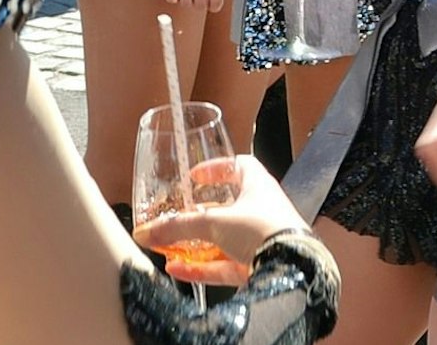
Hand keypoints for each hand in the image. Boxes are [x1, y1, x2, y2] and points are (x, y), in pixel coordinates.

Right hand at [130, 156, 310, 286]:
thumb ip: (178, 227)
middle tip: (176, 218)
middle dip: (198, 215)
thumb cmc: (263, 230)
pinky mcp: (256, 268)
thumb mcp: (214, 222)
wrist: (291, 269)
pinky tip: (177, 270)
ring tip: (168, 247)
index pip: (238, 167)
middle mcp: (261, 212)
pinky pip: (223, 267)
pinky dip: (200, 269)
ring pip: (222, 241)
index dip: (216, 168)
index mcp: (258, 186)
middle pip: (226, 208)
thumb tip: (145, 231)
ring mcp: (260, 241)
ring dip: (195, 245)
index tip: (194, 177)